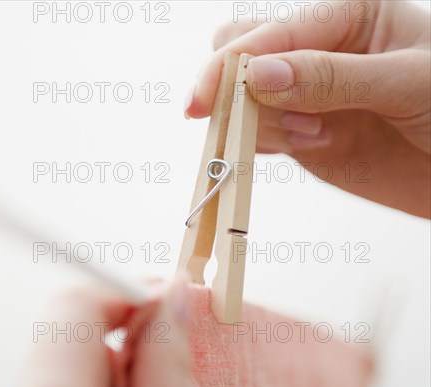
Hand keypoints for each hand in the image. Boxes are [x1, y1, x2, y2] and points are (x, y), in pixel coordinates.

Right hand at [185, 1, 429, 217]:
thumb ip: (331, 77)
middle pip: (240, 52)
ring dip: (256, 121)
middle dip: (233, 86)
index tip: (203, 101)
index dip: (231, 65)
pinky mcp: (302, 137)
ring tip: (313, 136)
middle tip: (256, 118)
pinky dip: (259, 144)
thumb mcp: (407, 83)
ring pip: (242, 98)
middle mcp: (319, 52)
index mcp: (346, 16)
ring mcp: (306, 97)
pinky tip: (303, 145)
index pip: (270, 33)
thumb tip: (259, 76)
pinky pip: (258, 134)